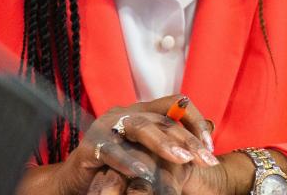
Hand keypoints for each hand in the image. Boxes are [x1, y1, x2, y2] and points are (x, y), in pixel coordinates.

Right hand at [57, 95, 216, 194]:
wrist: (76, 181)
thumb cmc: (116, 167)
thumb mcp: (147, 154)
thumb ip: (170, 144)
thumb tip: (208, 138)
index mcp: (141, 112)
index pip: (175, 104)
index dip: (195, 120)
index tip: (210, 146)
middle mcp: (125, 115)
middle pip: (162, 119)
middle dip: (187, 140)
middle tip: (206, 159)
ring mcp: (106, 128)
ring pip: (139, 127)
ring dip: (162, 143)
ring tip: (182, 159)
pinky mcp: (90, 146)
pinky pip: (111, 150)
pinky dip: (128, 161)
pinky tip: (143, 172)